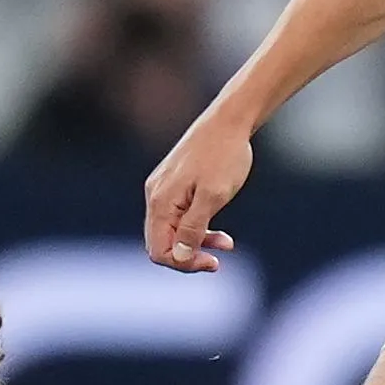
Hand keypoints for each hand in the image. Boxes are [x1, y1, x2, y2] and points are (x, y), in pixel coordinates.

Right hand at [143, 112, 252, 272]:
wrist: (229, 121)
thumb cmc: (224, 156)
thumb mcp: (213, 197)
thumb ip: (193, 228)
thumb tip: (179, 257)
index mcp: (161, 202)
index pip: (159, 250)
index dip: (183, 263)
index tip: (213, 262)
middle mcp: (155, 196)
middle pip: (162, 243)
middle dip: (189, 255)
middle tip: (219, 258)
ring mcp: (164, 189)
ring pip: (172, 230)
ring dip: (197, 242)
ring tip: (226, 244)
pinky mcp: (175, 184)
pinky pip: (179, 216)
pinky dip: (197, 227)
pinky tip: (219, 231)